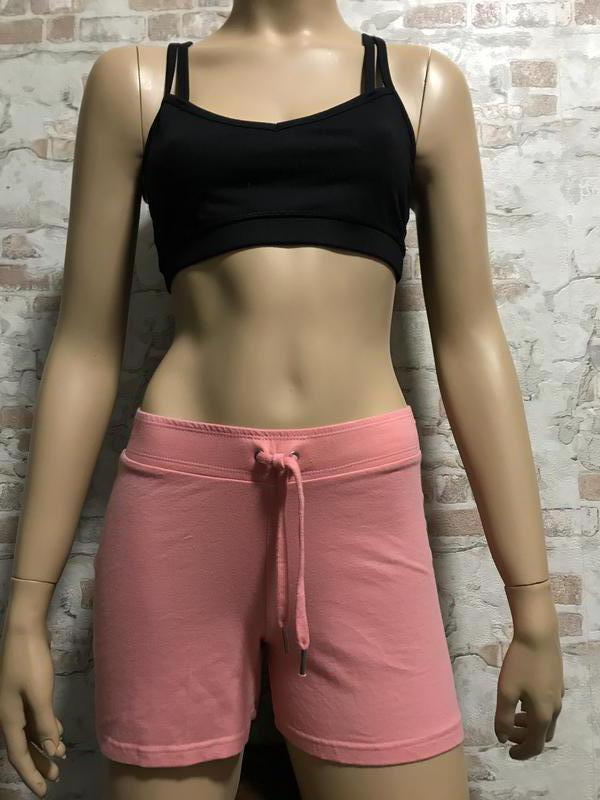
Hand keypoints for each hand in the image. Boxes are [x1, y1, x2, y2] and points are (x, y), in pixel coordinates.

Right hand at [0, 621, 65, 796]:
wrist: (24, 630)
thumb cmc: (30, 662)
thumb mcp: (39, 695)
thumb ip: (45, 724)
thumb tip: (52, 751)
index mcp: (8, 718)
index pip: (18, 755)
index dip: (30, 774)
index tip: (42, 791)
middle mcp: (8, 714)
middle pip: (22, 746)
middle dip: (38, 763)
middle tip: (55, 778)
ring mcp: (15, 701)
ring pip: (29, 732)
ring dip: (43, 745)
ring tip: (59, 759)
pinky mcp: (25, 690)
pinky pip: (33, 717)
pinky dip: (45, 727)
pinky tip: (58, 732)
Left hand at [494, 621, 563, 759]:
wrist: (539, 634)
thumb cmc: (520, 663)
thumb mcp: (506, 691)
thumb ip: (504, 718)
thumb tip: (503, 738)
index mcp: (542, 714)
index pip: (535, 745)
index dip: (522, 753)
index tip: (508, 753)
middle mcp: (554, 708)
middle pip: (542, 734)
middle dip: (525, 739)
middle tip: (508, 733)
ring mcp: (558, 694)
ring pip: (545, 720)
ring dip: (529, 725)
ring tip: (512, 717)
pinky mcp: (556, 682)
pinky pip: (547, 706)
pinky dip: (534, 712)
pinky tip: (522, 699)